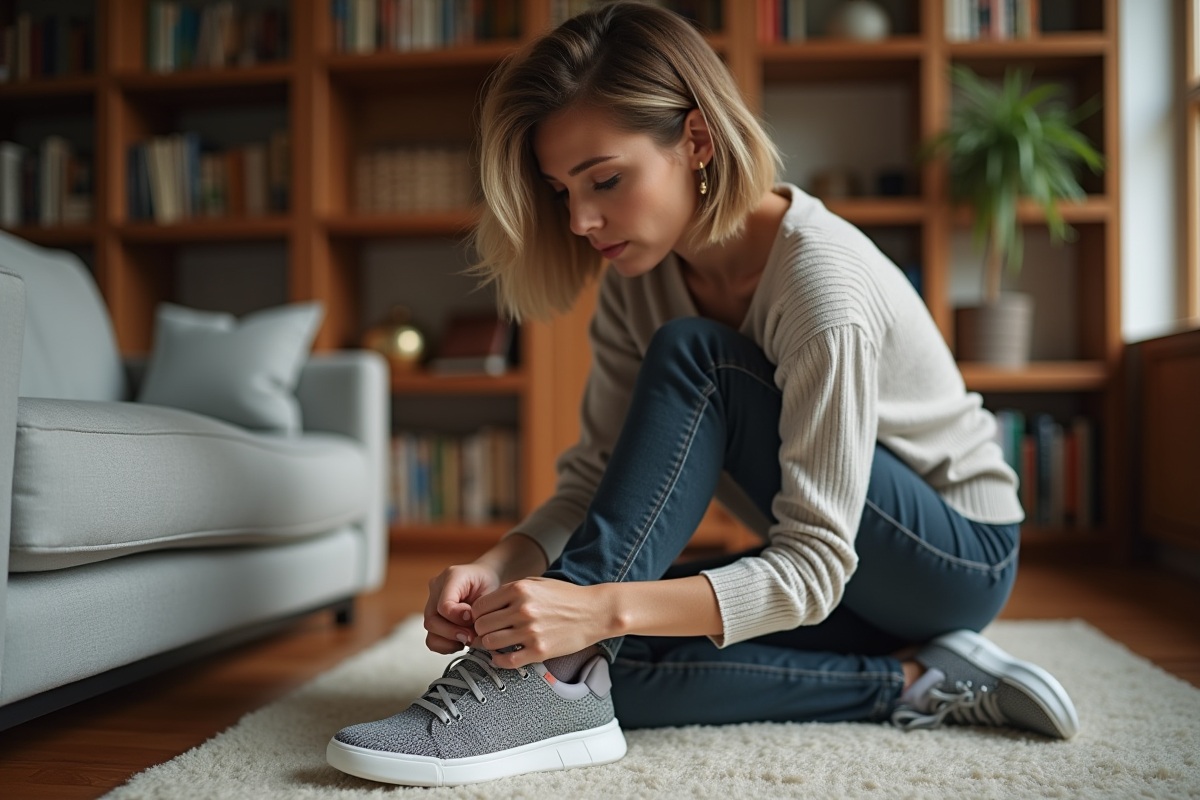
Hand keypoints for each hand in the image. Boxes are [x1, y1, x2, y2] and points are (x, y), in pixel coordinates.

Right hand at [423, 563, 502, 654]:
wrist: (486, 580)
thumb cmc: (490, 585)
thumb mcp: (491, 591)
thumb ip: (480, 609)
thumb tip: (467, 629)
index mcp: (452, 576)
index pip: (444, 606)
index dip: (458, 618)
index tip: (472, 620)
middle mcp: (436, 589)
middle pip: (432, 621)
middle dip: (453, 633)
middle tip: (471, 637)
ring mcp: (431, 603)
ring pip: (430, 632)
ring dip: (450, 640)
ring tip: (468, 638)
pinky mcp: (433, 618)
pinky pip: (432, 639)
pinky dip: (446, 644)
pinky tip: (461, 641)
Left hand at [469, 577, 611, 669]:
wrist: (595, 612)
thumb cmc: (567, 597)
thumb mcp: (537, 582)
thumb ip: (512, 590)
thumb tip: (488, 605)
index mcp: (519, 589)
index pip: (479, 606)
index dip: (477, 614)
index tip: (483, 619)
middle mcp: (522, 609)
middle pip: (482, 625)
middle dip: (482, 630)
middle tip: (488, 632)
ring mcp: (530, 631)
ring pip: (490, 643)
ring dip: (490, 645)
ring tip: (497, 643)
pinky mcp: (539, 651)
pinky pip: (507, 661)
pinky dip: (499, 661)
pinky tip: (502, 656)